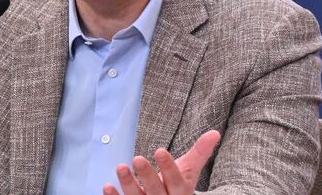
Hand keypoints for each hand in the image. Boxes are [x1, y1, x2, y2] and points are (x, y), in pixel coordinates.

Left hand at [103, 130, 220, 194]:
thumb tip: (215, 133)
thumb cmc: (176, 187)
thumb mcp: (188, 171)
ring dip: (128, 184)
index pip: (176, 181)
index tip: (159, 150)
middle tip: (137, 158)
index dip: (168, 167)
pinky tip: (107, 186)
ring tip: (120, 167)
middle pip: (157, 191)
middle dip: (147, 176)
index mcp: (180, 192)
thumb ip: (199, 153)